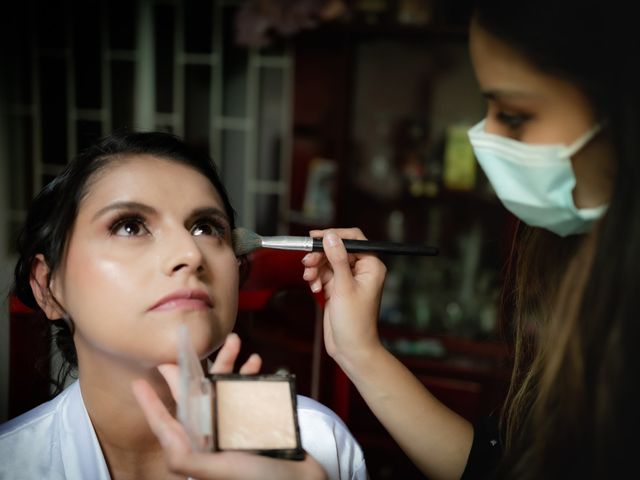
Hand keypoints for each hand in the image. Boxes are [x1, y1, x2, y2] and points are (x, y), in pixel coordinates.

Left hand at [132, 333, 327, 479]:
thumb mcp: (219, 472)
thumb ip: (187, 458)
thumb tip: (166, 436)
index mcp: (199, 451)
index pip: (168, 425)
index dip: (151, 404)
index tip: (138, 383)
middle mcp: (214, 438)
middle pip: (194, 399)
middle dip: (188, 373)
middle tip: (180, 350)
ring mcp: (235, 429)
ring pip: (224, 390)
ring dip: (228, 365)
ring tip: (236, 341)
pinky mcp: (257, 423)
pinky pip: (249, 394)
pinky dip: (252, 377)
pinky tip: (257, 363)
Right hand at [302, 228, 386, 367]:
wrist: (351, 348)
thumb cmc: (355, 323)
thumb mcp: (343, 288)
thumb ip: (337, 259)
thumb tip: (331, 237)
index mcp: (371, 266)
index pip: (353, 239)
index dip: (333, 236)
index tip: (315, 238)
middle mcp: (361, 270)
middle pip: (336, 249)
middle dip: (320, 255)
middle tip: (307, 262)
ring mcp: (349, 278)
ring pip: (327, 261)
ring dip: (315, 267)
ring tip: (310, 278)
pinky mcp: (338, 287)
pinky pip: (323, 273)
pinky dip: (316, 278)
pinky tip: (315, 288)